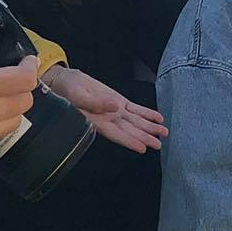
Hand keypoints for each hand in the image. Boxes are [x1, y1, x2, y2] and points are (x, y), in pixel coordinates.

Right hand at [42, 64, 167, 152]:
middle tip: (158, 144)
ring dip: (150, 126)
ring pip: (136, 121)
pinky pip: (135, 109)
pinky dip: (147, 113)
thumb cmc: (68, 92)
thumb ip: (95, 104)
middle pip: (130, 130)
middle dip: (144, 137)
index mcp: (97, 122)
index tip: (142, 148)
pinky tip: (158, 118)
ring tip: (163, 132)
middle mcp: (109, 120)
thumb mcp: (78, 97)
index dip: (129, 141)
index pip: (116, 134)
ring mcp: (115, 111)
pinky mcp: (119, 101)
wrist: (68, 81)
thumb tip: (115, 108)